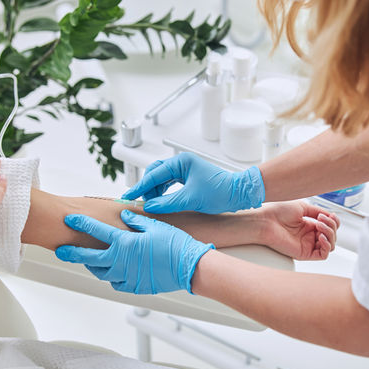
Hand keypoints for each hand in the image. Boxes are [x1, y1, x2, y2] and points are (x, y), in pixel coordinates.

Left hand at [55, 210, 213, 293]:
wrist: (189, 268)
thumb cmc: (176, 245)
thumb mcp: (155, 226)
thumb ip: (136, 221)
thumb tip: (124, 216)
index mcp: (124, 243)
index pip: (96, 231)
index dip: (81, 224)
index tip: (70, 220)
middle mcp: (121, 261)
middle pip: (88, 258)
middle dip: (72, 253)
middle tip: (61, 251)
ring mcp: (127, 276)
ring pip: (101, 273)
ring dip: (92, 266)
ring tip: (87, 261)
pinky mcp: (135, 287)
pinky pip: (116, 283)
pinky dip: (111, 277)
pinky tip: (111, 273)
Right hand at [122, 152, 264, 213]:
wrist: (239, 194)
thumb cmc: (220, 192)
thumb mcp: (191, 199)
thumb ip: (168, 203)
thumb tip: (150, 207)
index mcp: (181, 162)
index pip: (154, 174)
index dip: (140, 186)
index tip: (129, 196)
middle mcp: (182, 163)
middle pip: (155, 173)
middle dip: (146, 187)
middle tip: (139, 202)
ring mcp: (185, 170)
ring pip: (161, 179)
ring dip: (154, 191)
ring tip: (150, 204)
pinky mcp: (189, 178)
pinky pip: (169, 183)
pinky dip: (162, 192)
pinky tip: (160, 202)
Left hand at [260, 201, 338, 259]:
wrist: (266, 221)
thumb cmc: (278, 212)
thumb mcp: (303, 207)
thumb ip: (319, 211)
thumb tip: (331, 216)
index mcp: (308, 225)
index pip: (330, 227)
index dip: (334, 221)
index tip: (329, 215)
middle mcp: (309, 236)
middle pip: (332, 235)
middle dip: (331, 226)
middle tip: (321, 220)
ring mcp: (307, 245)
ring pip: (330, 245)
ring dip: (330, 234)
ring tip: (319, 226)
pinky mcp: (304, 253)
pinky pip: (323, 255)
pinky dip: (327, 246)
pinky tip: (320, 237)